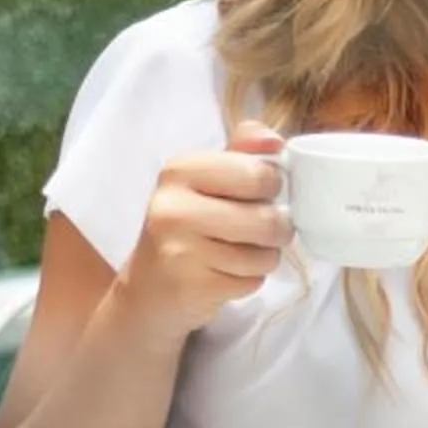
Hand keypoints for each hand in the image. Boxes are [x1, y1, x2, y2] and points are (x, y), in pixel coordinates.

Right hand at [116, 119, 289, 343]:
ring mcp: (179, 250)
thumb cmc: (189, 225)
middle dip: (277, 228)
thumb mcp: (208, 177)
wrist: (150, 286)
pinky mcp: (191, 286)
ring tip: (239, 253)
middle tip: (261, 229)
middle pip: (267, 219)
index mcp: (179, 170)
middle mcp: (173, 208)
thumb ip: (243, 150)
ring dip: (264, 257)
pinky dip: (249, 280)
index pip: (258, 174)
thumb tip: (273, 141)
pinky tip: (225, 274)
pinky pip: (251, 281)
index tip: (261, 192)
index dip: (273, 186)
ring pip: (264, 255)